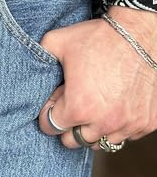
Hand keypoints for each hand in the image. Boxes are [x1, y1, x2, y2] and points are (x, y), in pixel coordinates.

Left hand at [38, 6, 156, 148]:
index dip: (47, 112)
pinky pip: (126, 136)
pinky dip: (116, 126)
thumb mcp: (56, 42)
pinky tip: (111, 106)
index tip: (53, 100)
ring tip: (90, 106)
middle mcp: (104, 122)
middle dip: (67, 124)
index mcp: (78, 107)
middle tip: (70, 103)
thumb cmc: (97, 38)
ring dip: (91, 129)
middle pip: (73, 141)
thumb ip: (39, 58)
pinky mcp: (147, 123)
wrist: (137, 33)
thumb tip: (31, 71)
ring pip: (100, 143)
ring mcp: (128, 125)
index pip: (50, 127)